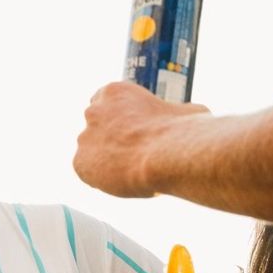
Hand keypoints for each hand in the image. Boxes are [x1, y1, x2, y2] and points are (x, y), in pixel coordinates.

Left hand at [73, 82, 207, 196]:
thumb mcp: (187, 111)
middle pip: (97, 128)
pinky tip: (123, 180)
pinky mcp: (81, 163)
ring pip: (92, 152)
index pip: (106, 104)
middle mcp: (93, 112)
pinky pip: (88, 173)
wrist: (168, 154)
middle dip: (111, 140)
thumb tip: (191, 116)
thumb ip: (177, 113)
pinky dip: (102, 179)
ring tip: (132, 171)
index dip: (119, 120)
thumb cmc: (181, 131)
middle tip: (133, 154)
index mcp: (114, 92)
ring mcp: (85, 138)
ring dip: (107, 160)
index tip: (132, 132)